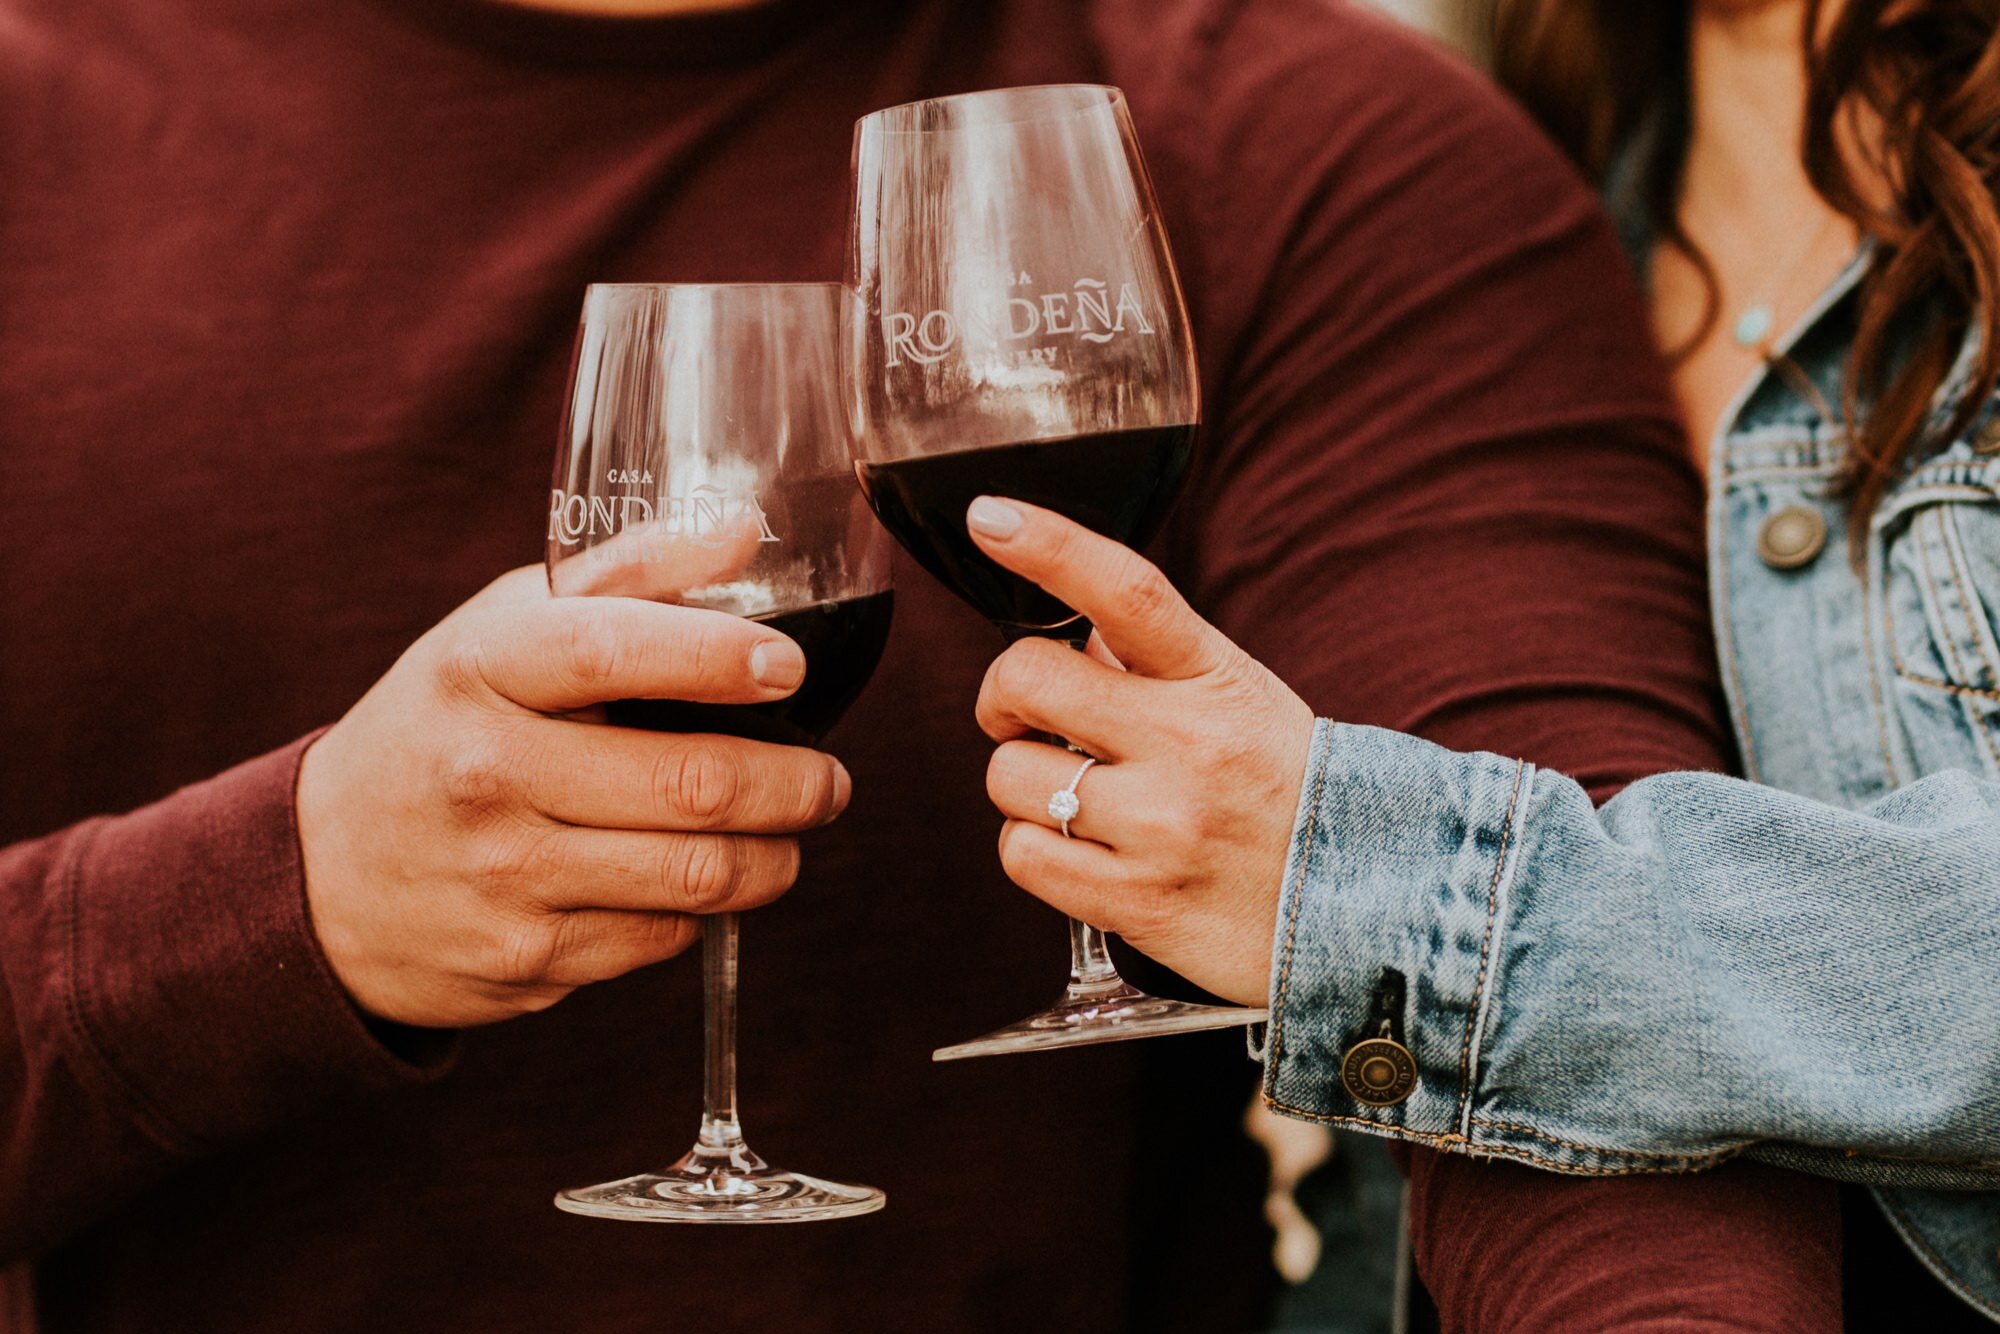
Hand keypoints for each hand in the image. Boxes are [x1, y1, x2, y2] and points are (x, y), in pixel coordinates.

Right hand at [295, 567, 849, 1028]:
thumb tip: (746, 529)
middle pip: (688, 782)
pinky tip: (703, 879)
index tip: (789, 668)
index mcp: (482, 668)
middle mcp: (486, 773)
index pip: (615, 650)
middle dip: (793, 784)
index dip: (720, 657)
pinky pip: (661, 937)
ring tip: (791, 830)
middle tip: (828, 779)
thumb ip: (629, 575)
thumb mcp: (504, 628)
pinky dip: (706, 910)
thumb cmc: (446, 725)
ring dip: (774, 856)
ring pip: (694, 873)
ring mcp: (502, 875)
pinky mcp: (523, 957)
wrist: (321, 872)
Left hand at [967, 497, 1314, 1006]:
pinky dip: (1034, 849)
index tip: (993, 517)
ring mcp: (1161, 827)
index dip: (1049, 545)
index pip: (1126, 590)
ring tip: (1080, 798)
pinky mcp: (1138, 903)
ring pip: (1009, 774)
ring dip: (1026, 785)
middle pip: (1027, 679)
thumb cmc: (1291, 795)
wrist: (1375, 907)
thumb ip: (1156, 664)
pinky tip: (1083, 850)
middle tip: (1029, 717)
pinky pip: (1021, 854)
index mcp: (1216, 680)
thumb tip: (1075, 639)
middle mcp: (1189, 746)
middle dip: (1003, 697)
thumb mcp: (1242, 701)